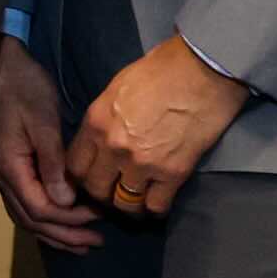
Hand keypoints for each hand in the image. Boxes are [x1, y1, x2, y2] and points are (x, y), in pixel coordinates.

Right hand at [0, 34, 99, 252]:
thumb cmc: (23, 87)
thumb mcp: (43, 122)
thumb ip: (53, 164)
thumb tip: (65, 202)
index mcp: (9, 165)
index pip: (39, 208)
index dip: (69, 219)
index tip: (97, 217)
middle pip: (29, 218)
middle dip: (63, 233)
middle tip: (94, 243)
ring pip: (22, 213)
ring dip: (52, 229)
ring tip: (80, 240)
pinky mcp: (3, 160)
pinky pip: (21, 199)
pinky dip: (40, 215)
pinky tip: (58, 216)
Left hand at [65, 34, 252, 216]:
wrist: (203, 70)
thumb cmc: (162, 69)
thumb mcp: (117, 88)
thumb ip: (104, 118)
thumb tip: (100, 135)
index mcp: (96, 123)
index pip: (73, 166)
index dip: (80, 177)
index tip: (90, 178)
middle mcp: (113, 147)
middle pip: (95, 189)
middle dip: (101, 194)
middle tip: (113, 191)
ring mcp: (142, 163)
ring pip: (124, 203)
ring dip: (129, 204)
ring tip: (136, 199)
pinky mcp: (173, 173)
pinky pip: (157, 206)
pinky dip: (156, 208)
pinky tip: (159, 201)